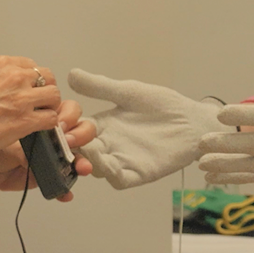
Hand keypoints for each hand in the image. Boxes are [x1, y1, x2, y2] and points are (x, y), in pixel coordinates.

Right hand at [0, 56, 60, 165]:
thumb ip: (0, 80)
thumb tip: (13, 88)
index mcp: (1, 64)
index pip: (32, 65)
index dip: (34, 81)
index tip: (30, 91)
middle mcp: (13, 76)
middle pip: (48, 77)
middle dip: (45, 91)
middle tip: (39, 104)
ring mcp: (21, 97)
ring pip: (54, 96)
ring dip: (49, 107)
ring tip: (39, 117)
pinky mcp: (26, 119)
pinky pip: (52, 118)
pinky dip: (48, 125)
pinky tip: (38, 129)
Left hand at [0, 99, 96, 201]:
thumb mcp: (7, 127)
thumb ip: (28, 129)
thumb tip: (45, 132)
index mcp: (42, 112)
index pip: (68, 109)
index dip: (69, 115)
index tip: (59, 122)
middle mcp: (50, 131)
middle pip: (81, 128)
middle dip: (81, 134)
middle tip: (68, 141)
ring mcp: (51, 153)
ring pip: (78, 154)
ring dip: (82, 161)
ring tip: (79, 167)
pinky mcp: (46, 173)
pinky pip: (62, 181)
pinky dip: (65, 188)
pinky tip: (66, 192)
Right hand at [66, 70, 226, 188]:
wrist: (193, 120)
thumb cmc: (163, 105)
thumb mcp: (129, 92)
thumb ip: (101, 87)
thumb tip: (71, 74)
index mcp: (102, 126)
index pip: (74, 129)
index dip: (65, 127)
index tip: (60, 120)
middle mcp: (108, 145)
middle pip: (81, 152)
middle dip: (72, 148)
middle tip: (69, 140)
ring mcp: (123, 161)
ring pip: (96, 168)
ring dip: (89, 161)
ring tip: (88, 151)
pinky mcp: (139, 173)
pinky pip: (119, 179)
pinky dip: (110, 174)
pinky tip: (108, 164)